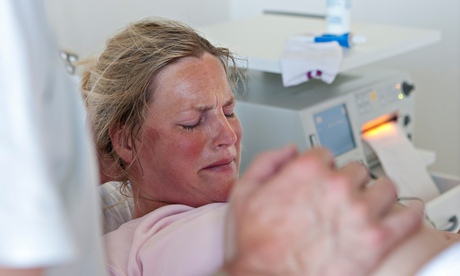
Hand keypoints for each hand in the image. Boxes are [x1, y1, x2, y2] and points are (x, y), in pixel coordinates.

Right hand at [223, 146, 423, 274]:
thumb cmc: (255, 245)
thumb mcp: (244, 193)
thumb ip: (267, 162)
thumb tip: (289, 150)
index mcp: (307, 171)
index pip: (326, 153)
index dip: (321, 167)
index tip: (321, 178)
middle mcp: (337, 185)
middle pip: (356, 169)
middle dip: (347, 181)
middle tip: (340, 197)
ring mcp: (360, 211)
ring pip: (384, 187)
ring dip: (377, 193)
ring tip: (370, 203)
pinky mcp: (377, 239)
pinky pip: (409, 217)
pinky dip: (410, 212)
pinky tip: (406, 212)